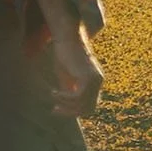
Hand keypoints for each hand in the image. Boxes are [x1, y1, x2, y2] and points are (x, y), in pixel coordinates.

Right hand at [35, 0, 103, 117]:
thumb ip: (70, 90)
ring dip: (65, 105)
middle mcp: (98, 82)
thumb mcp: (67, 76)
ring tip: (53, 96)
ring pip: (82, 105)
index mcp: (95, 82)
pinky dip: (65, 98)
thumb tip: (68, 107)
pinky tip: (55, 93)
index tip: (57, 109)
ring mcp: (95, 80)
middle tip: (54, 109)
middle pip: (88, 109)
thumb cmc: (65, 54)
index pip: (89, 106)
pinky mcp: (88, 77)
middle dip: (70, 112)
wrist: (67, 37)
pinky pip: (77, 97)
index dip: (74, 112)